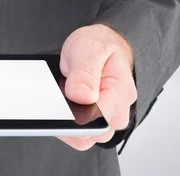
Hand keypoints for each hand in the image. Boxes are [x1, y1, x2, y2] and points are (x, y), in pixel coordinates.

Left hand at [58, 24, 136, 150]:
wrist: (101, 43)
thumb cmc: (99, 44)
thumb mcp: (90, 48)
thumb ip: (85, 72)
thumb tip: (82, 97)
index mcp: (120, 92)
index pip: (98, 120)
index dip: (74, 117)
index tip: (59, 108)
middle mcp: (118, 109)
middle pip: (91, 135)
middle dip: (69, 121)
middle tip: (59, 97)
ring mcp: (107, 117)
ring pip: (84, 137)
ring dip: (68, 123)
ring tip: (62, 98)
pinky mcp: (96, 118)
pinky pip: (79, 132)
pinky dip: (67, 122)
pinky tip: (62, 106)